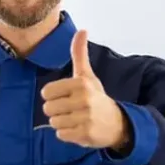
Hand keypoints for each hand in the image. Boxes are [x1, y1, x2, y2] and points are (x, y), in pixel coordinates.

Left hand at [40, 30, 130, 149]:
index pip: (47, 92)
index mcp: (81, 84)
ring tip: (76, 119)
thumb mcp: (87, 75)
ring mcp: (85, 118)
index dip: (53, 96)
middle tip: (72, 110)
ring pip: (54, 122)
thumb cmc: (97, 97)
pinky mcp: (85, 134)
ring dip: (62, 123)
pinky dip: (67, 134)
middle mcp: (84, 100)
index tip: (67, 97)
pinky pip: (61, 135)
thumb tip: (82, 29)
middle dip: (57, 111)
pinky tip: (79, 129)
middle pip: (48, 108)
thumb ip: (79, 53)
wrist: (117, 123)